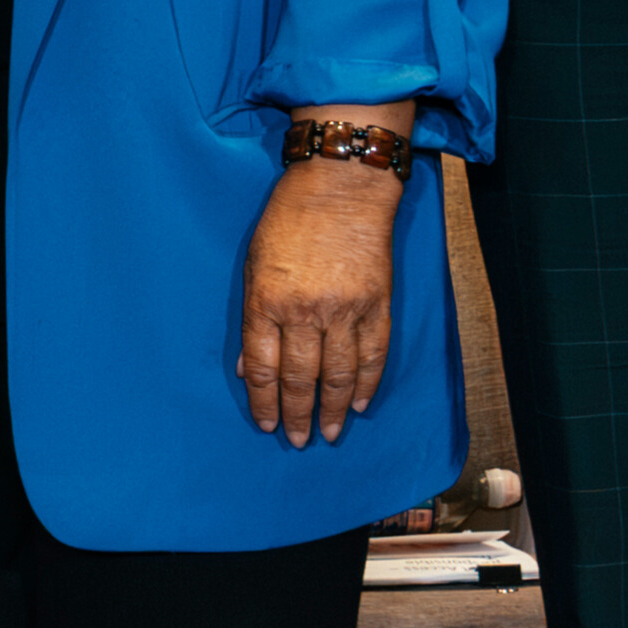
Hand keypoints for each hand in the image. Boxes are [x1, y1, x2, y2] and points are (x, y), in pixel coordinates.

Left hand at [236, 158, 403, 443]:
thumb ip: (253, 318)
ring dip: (333, 409)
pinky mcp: (378, 304)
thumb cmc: (288, 219)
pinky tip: (360, 404)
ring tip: (329, 433)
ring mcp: (345, 310)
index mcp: (267, 301)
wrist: (342, 186)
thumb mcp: (254, 264)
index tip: (265, 424)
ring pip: (339, 374)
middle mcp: (305, 312)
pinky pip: (373, 354)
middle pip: (300, 378)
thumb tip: (250, 367)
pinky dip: (367, 383)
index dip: (264, 401)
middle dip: (297, 414)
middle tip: (297, 440)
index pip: (262, 367)